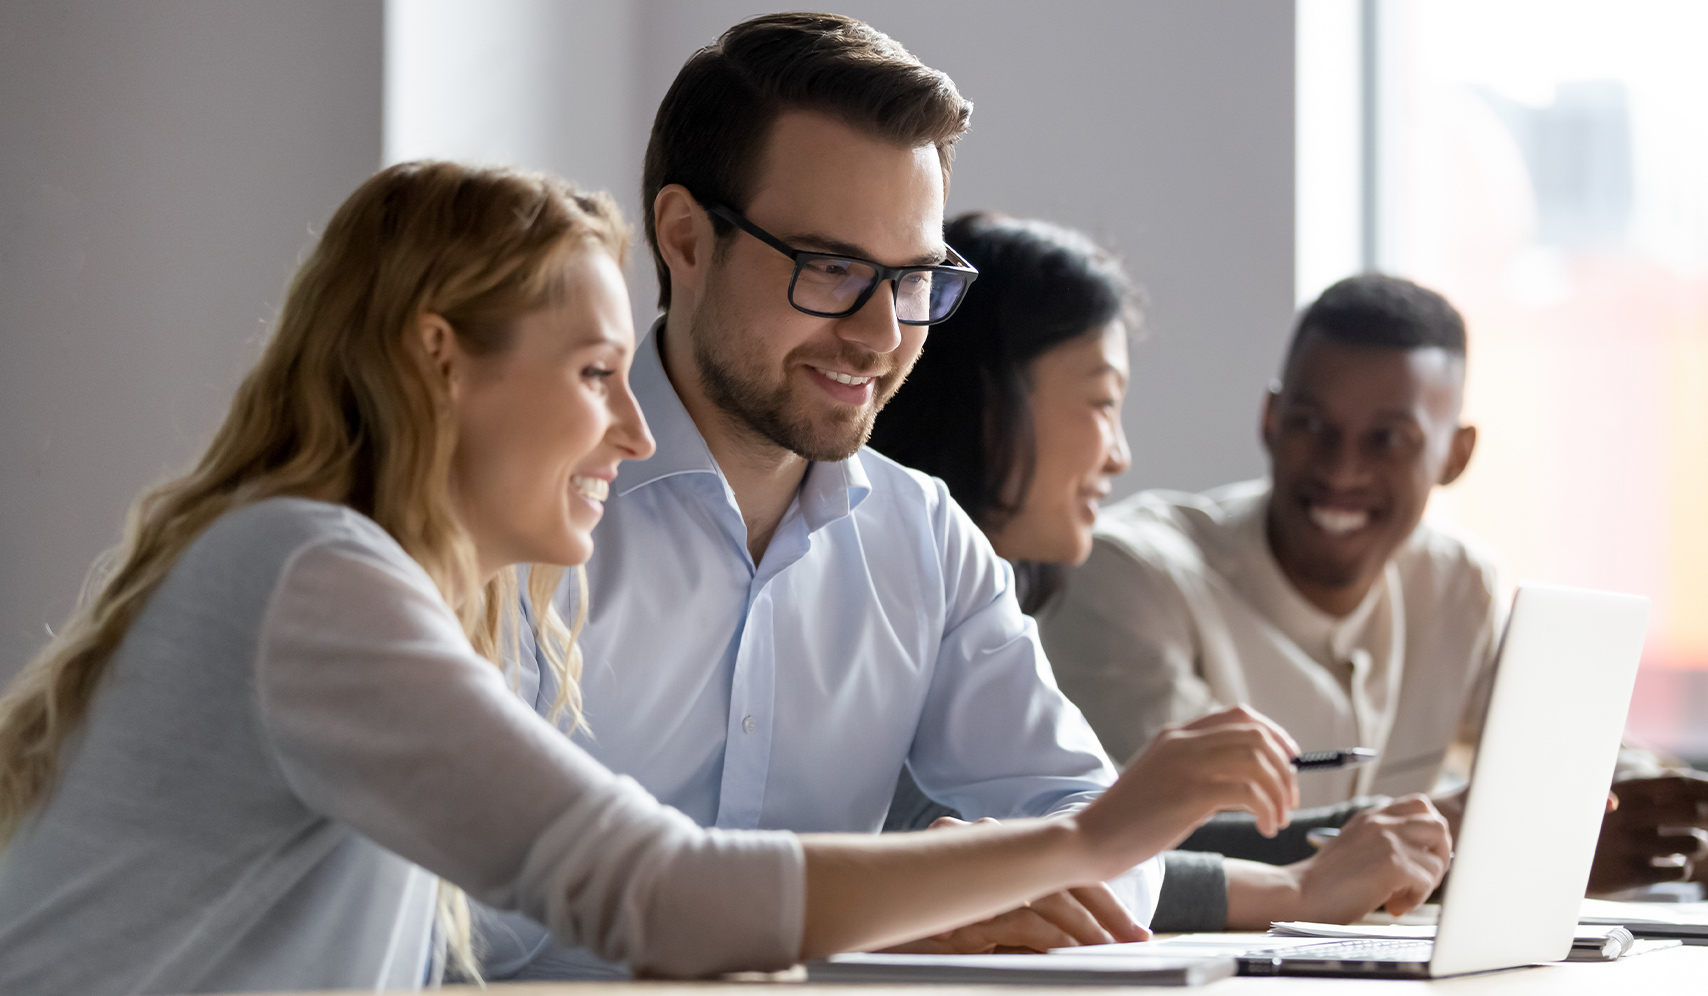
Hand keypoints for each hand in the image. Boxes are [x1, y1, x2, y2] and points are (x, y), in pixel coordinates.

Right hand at [881, 818, 1147, 952]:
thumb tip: (1060, 945)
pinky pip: (1024, 916)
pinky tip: (1076, 953)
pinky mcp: (966, 905)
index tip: (1130, 931)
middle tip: (1138, 940)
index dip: (1097, 897)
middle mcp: (987, 853)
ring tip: (1118, 952)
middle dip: (1106, 909)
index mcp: (993, 855)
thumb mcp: (974, 929)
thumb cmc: (916, 934)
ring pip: (1050, 894)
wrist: (857, 926)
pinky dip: (1055, 935)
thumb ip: (1010, 927)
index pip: (1057, 866)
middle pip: (1063, 873)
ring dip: (1089, 927)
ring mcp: (976, 875)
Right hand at [1077, 705, 1300, 878]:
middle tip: (1289, 800)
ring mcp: (1186, 765)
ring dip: (1279, 792)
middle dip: (1284, 768)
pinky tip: (1264, 829)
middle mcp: (1183, 742)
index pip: (1239, 715)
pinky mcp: (1190, 794)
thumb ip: (1195, 770)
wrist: (1091, 838)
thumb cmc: (1128, 820)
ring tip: (1277, 820)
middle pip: (1256, 735)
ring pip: (1257, 760)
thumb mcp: (1162, 780)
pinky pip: (1248, 792)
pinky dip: (1266, 810)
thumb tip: (1247, 780)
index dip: (1274, 734)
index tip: (1289, 760)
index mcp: (1175, 735)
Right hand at [1293, 794, 1451, 918]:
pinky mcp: (1393, 865)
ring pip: (1438, 857)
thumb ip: (1383, 842)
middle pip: (1438, 825)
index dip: (1428, 833)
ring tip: (1403, 895)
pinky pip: (1428, 880)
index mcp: (1371, 817)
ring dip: (1428, 881)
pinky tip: (1393, 906)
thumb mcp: (1355, 847)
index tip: (1416, 858)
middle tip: (1420, 878)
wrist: (1300, 894)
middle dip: (1439, 855)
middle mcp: (1381, 822)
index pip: (1420, 806)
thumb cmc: (1325, 881)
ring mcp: (1388, 840)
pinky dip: (1416, 898)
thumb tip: (1423, 856)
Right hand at [1589, 773, 1707, 894]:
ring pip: (1693, 843)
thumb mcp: (1606, 798)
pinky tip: (1668, 863)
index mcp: (1623, 791)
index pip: (1680, 783)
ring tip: (1683, 845)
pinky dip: (1681, 867)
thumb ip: (1641, 792)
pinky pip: (1679, 870)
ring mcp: (1631, 845)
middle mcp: (1629, 815)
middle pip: (1694, 812)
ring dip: (1696, 844)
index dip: (1706, 788)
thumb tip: (1686, 782)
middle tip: (1706, 823)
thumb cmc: (1585, 826)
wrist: (1549, 857)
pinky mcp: (1632, 873)